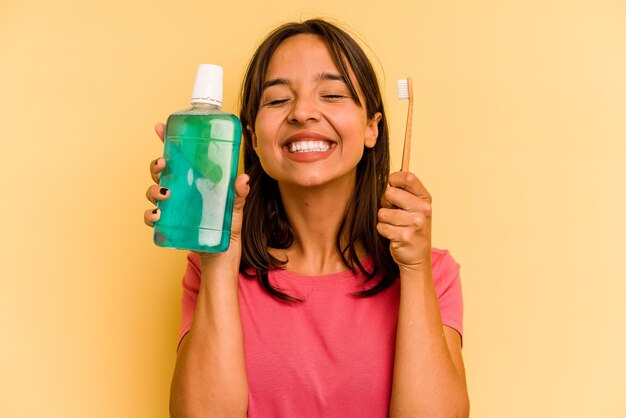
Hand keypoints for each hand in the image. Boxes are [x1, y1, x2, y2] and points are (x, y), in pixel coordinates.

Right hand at [143, 123, 250, 260]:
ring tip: (165, 194)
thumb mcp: (235, 206)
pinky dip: (150, 215)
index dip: (166, 140)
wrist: (222, 255)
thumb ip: (238, 193)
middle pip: (160, 171)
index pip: (178, 155)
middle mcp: (180, 190)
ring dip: (153, 189)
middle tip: (163, 164)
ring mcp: (173, 207)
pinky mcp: (169, 225)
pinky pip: (152, 218)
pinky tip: (157, 214)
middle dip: (156, 165)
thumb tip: (243, 179)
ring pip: (153, 191)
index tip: (160, 127)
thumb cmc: (227, 225)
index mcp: (194, 179)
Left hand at [376, 171, 431, 271]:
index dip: (394, 179)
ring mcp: (415, 223)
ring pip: (383, 212)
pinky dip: (383, 231)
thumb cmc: (412, 228)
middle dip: (386, 202)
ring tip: (396, 226)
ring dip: (385, 220)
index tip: (392, 186)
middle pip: (389, 193)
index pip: (408, 177)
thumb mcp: (415, 208)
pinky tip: (394, 235)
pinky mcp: (405, 236)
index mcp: (425, 198)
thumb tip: (388, 180)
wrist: (418, 257)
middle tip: (394, 212)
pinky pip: (381, 226)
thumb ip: (405, 193)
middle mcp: (423, 209)